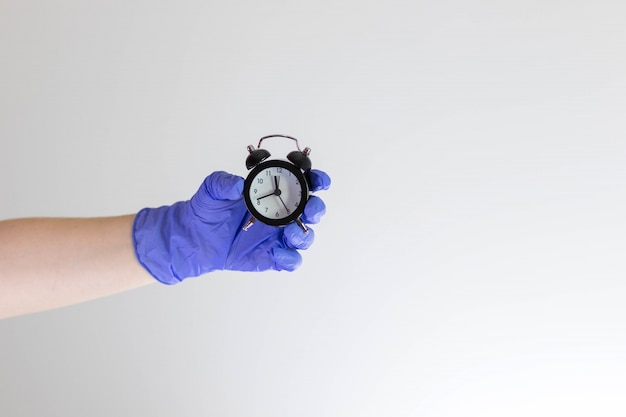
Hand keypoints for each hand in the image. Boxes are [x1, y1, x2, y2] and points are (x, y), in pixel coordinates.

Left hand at [132, 169, 330, 283]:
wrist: (194, 237)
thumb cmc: (208, 209)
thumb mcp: (211, 189)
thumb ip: (223, 183)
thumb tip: (237, 185)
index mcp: (275, 192)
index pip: (305, 184)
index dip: (317, 180)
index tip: (318, 180)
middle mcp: (282, 214)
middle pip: (312, 211)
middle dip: (317, 209)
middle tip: (310, 209)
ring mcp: (278, 236)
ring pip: (304, 237)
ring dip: (304, 235)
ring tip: (291, 234)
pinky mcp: (271, 256)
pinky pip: (289, 260)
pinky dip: (290, 258)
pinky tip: (278, 253)